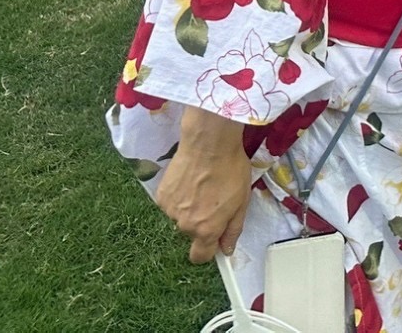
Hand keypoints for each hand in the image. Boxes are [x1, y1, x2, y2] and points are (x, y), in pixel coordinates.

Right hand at [153, 108, 250, 264]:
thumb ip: (232, 230)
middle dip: (201, 223)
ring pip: (180, 218)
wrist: (208, 143)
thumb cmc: (231, 171)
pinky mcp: (160, 196)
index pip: (199, 257)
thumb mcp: (242, 201)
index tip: (213, 238)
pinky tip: (188, 181)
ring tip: (200, 187)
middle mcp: (184, 225)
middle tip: (211, 199)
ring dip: (188, 209)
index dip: (207, 250)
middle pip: (192, 233)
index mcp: (206, 230)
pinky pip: (170, 204)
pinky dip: (178, 197)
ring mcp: (169, 211)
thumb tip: (226, 250)